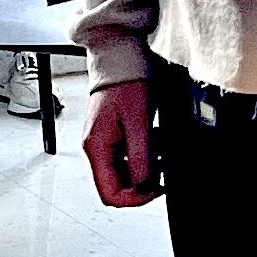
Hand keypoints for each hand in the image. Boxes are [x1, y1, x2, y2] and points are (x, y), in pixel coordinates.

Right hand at [84, 79, 159, 207]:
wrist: (120, 58)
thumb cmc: (125, 81)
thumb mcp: (138, 122)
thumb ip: (140, 157)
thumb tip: (144, 187)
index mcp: (96, 147)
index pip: (109, 193)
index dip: (134, 199)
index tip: (154, 190)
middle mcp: (96, 148)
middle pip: (116, 186)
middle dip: (142, 182)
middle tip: (161, 169)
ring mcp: (104, 142)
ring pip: (124, 173)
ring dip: (145, 168)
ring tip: (159, 151)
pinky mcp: (113, 136)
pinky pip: (128, 157)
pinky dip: (144, 155)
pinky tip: (154, 142)